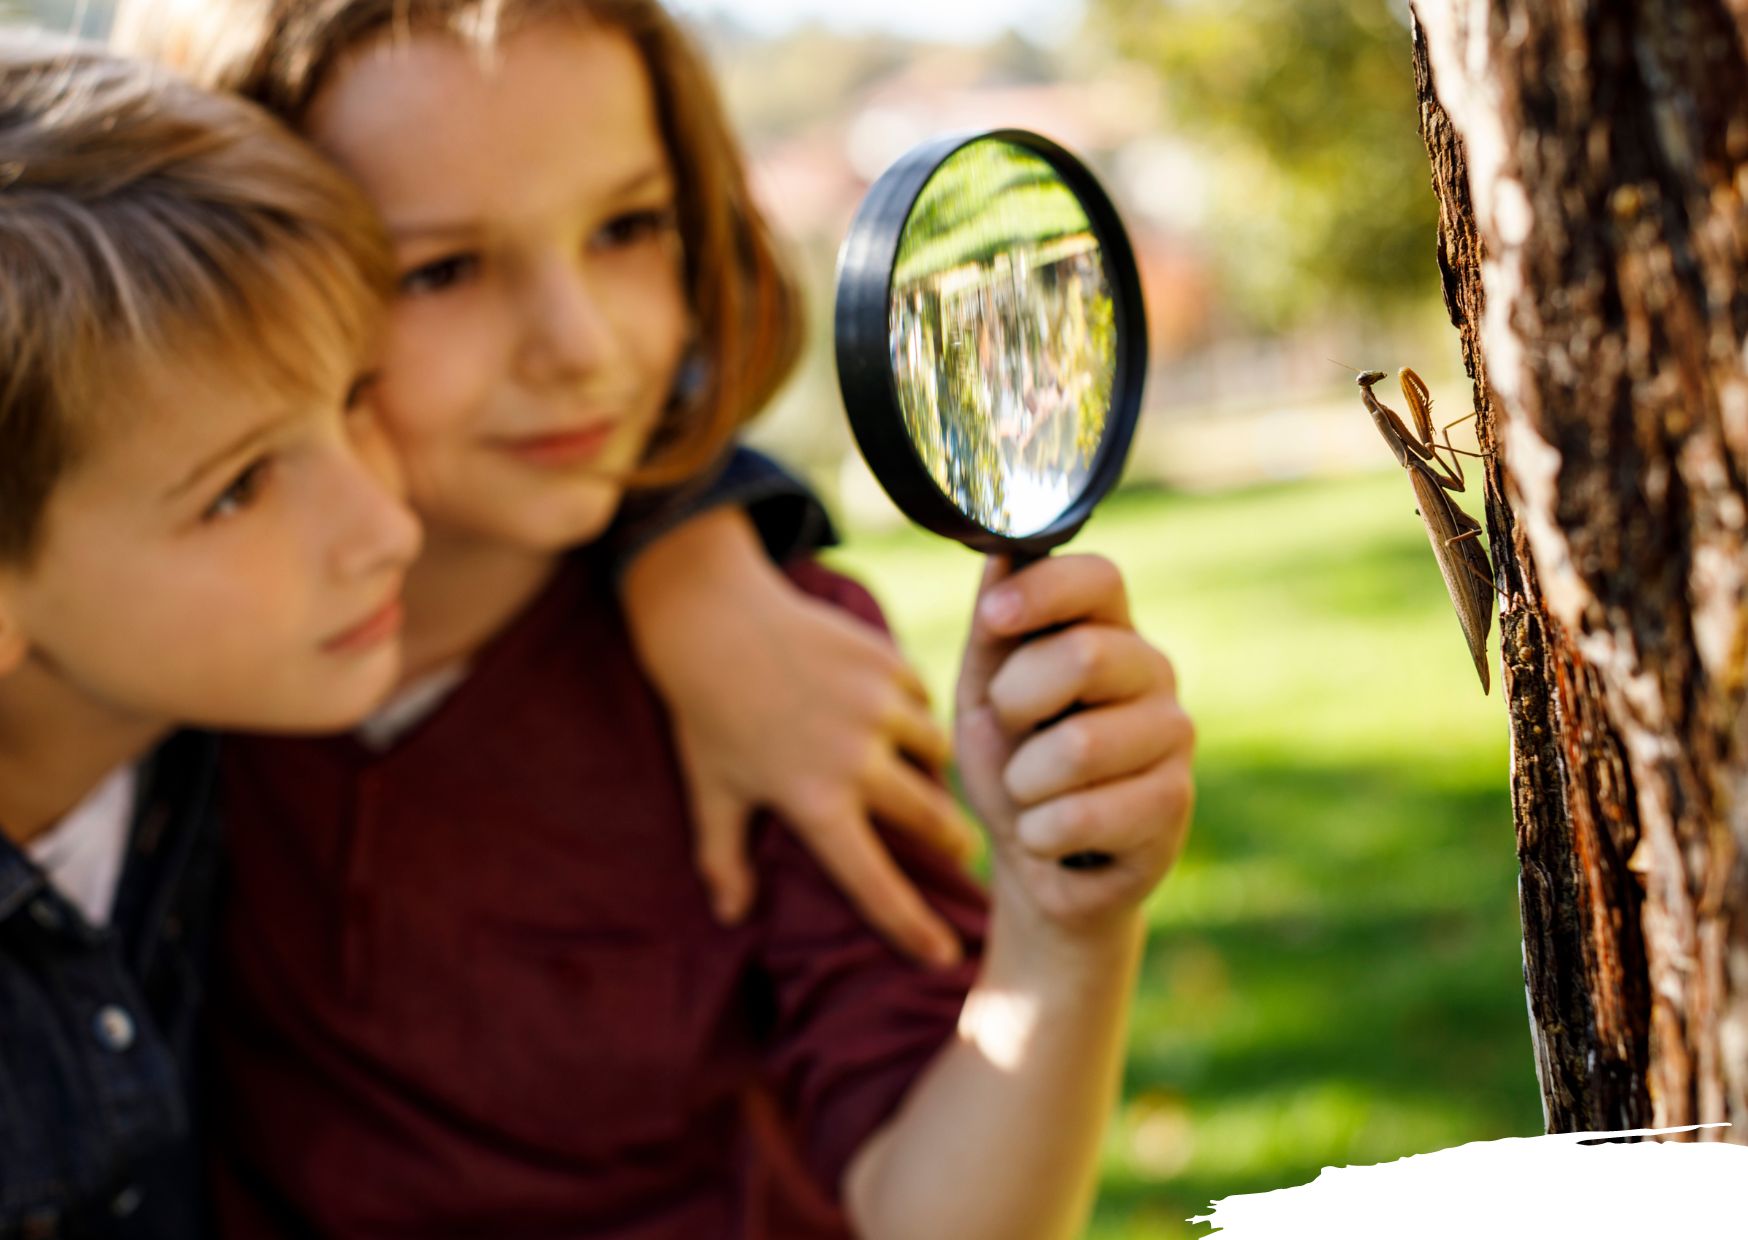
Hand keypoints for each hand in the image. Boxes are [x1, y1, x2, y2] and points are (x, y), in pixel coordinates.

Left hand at [623, 509, 975, 966]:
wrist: (710, 617)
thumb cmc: (706, 713)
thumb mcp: (710, 790)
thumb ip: (722, 857)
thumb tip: (730, 915)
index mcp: (813, 802)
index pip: (872, 882)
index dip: (911, 925)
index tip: (944, 955)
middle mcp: (855, 760)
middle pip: (931, 818)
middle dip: (952, 841)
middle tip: (960, 850)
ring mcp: (877, 706)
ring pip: (937, 752)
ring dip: (936, 769)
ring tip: (929, 776)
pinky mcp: (886, 662)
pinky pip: (925, 699)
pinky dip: (919, 713)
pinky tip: (905, 717)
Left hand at [954, 554, 1193, 935]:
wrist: (1035, 860)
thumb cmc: (1010, 760)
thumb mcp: (984, 691)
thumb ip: (994, 627)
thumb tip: (1003, 548)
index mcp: (1106, 629)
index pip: (1100, 577)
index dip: (1044, 591)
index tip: (994, 619)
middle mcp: (1153, 670)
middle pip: (1085, 657)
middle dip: (1016, 702)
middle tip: (1012, 731)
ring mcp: (1173, 735)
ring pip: (1078, 746)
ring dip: (1024, 782)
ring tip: (1032, 792)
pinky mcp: (1174, 803)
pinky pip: (1082, 814)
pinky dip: (1040, 832)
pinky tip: (1053, 835)